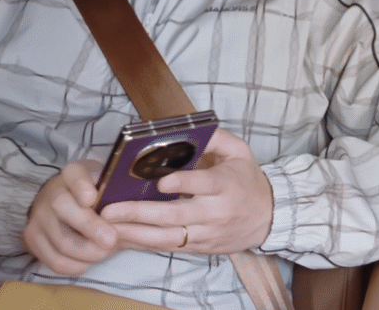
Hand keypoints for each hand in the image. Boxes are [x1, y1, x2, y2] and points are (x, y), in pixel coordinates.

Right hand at [24, 160, 118, 274]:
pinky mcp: (32, 238)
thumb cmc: (95, 193)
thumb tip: (137, 207)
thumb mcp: (108, 182)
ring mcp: (39, 216)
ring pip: (61, 240)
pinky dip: (73, 265)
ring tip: (105, 252)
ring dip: (87, 252)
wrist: (62, 200)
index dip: (81, 186)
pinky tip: (88, 262)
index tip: (92, 198)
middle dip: (91, 229)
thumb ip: (119, 190)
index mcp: (73, 173)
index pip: (75, 174)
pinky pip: (53, 259)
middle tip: (112, 240)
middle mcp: (51, 192)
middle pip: (64, 209)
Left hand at [100, 129, 273, 254]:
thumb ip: (215, 138)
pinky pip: (169, 247)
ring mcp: (206, 233)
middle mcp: (215, 212)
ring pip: (167, 237)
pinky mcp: (200, 247)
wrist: (270, 217)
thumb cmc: (249, 181)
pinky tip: (123, 237)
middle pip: (175, 215)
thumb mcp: (240, 152)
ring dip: (135, 233)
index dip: (181, 183)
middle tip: (110, 210)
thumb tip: (186, 130)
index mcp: (226, 185)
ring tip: (108, 227)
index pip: (203, 184)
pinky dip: (145, 243)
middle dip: (139, 213)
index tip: (159, 181)